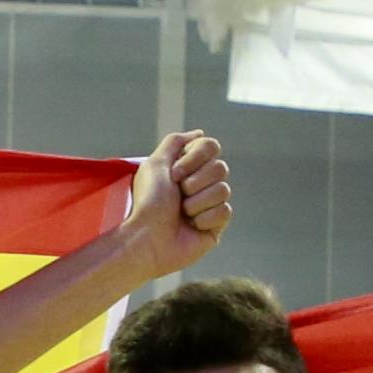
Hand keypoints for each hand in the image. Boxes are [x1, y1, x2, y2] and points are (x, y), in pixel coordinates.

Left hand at [119, 129, 231, 268]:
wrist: (147, 238)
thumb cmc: (147, 203)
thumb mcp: (155, 163)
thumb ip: (175, 142)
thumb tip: (199, 133)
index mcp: (186, 168)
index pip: (211, 147)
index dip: (195, 158)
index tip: (174, 174)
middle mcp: (199, 184)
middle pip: (221, 168)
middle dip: (196, 181)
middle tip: (178, 194)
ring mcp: (209, 205)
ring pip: (224, 190)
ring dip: (198, 201)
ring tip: (182, 213)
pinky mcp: (215, 226)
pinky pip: (225, 211)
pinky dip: (206, 218)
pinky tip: (192, 226)